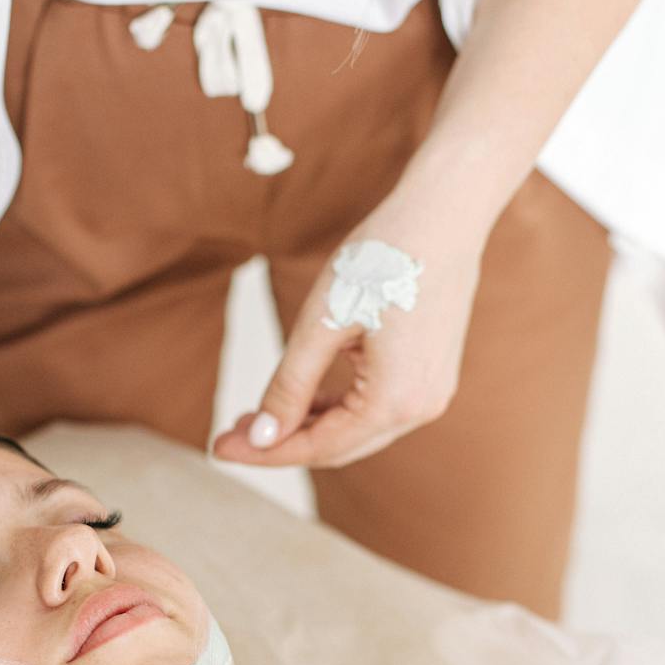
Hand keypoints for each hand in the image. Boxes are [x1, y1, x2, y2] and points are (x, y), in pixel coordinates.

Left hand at [212, 195, 485, 468]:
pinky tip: (304, 398)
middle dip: (282, 443)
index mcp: (396, 401)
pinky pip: (376, 409)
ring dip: (308, 426)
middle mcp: (421, 409)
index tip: (220, 447)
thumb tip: (262, 437)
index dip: (264, 451)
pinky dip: (338, 409)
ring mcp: (431, 394)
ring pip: (357, 432)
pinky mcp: (431, 376)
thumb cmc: (385, 257)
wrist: (445, 214)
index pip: (319, 447)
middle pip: (339, 447)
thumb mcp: (322, 322)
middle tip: (228, 434)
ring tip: (258, 415)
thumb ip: (290, 386)